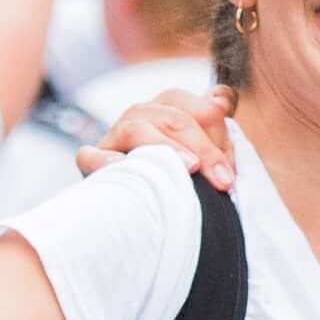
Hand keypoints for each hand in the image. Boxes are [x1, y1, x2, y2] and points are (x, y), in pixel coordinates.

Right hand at [82, 85, 237, 189]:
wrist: (145, 221)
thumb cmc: (182, 183)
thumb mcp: (206, 155)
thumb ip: (216, 127)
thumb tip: (223, 97)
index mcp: (170, 108)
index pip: (199, 106)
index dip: (218, 134)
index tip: (229, 172)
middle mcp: (141, 116)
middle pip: (172, 115)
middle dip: (203, 147)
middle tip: (223, 180)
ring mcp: (114, 137)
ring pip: (136, 127)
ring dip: (165, 147)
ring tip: (188, 169)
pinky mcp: (91, 162)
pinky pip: (90, 155)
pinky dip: (105, 160)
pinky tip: (124, 167)